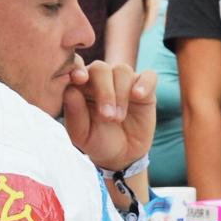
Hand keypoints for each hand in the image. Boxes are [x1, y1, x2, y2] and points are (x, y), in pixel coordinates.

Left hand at [62, 57, 156, 171]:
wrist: (122, 154)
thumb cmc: (97, 140)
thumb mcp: (82, 133)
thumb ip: (74, 113)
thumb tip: (70, 90)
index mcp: (81, 85)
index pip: (77, 67)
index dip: (78, 68)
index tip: (80, 79)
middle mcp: (102, 78)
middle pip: (101, 68)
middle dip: (104, 91)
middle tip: (107, 116)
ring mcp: (124, 81)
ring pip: (122, 71)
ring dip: (120, 94)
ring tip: (118, 118)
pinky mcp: (145, 88)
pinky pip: (149, 76)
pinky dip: (144, 84)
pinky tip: (138, 96)